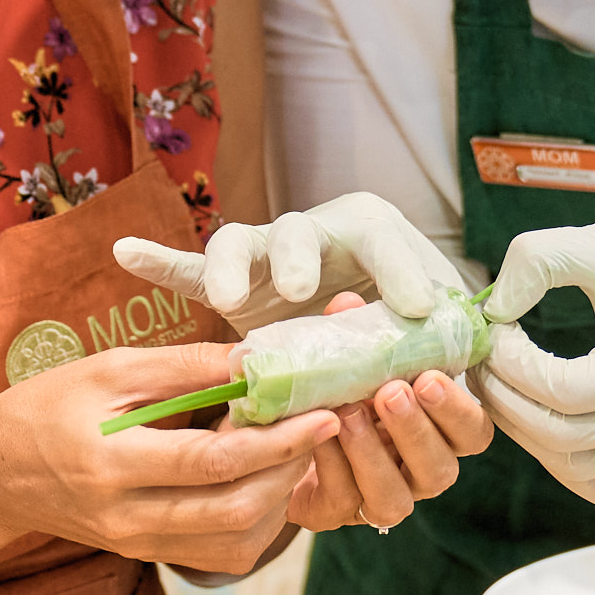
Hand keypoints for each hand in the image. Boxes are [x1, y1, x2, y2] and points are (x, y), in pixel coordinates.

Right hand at [0, 342, 340, 574]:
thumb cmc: (49, 405)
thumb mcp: (109, 369)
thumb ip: (185, 367)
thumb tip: (257, 358)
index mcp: (113, 465)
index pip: (214, 463)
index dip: (276, 441)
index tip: (322, 411)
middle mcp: (128, 518)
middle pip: (235, 511)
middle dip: (289, 470)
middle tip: (317, 425)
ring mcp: (138, 544)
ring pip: (236, 542)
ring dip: (278, 498)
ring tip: (290, 448)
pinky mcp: (147, 554)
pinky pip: (220, 553)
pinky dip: (255, 521)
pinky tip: (262, 480)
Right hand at [113, 191, 463, 330]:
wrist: (373, 318)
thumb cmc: (414, 327)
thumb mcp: (442, 330)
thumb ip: (451, 338)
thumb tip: (467, 363)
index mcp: (372, 234)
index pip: (385, 242)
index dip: (400, 271)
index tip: (419, 307)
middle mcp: (315, 235)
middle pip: (300, 232)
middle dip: (298, 258)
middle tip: (300, 292)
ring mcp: (265, 258)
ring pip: (239, 246)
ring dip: (231, 267)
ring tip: (226, 294)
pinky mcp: (229, 282)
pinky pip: (191, 269)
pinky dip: (159, 262)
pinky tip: (126, 251)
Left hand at [270, 292, 495, 534]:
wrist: (280, 433)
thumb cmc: (334, 389)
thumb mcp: (348, 358)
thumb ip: (355, 334)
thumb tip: (349, 305)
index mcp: (436, 432)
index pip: (472, 432)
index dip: (458, 410)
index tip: (430, 378)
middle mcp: (417, 472)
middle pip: (440, 469)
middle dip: (416, 430)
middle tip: (391, 392)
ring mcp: (379, 499)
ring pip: (395, 498)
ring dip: (374, 454)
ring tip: (349, 414)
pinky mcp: (336, 514)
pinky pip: (343, 500)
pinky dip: (332, 465)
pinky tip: (317, 436)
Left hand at [478, 207, 594, 506]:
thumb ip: (537, 262)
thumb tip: (490, 310)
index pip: (564, 391)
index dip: (513, 364)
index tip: (492, 328)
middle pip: (563, 439)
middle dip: (506, 400)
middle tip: (480, 361)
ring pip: (577, 470)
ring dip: (526, 433)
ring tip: (502, 386)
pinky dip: (561, 462)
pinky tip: (540, 416)